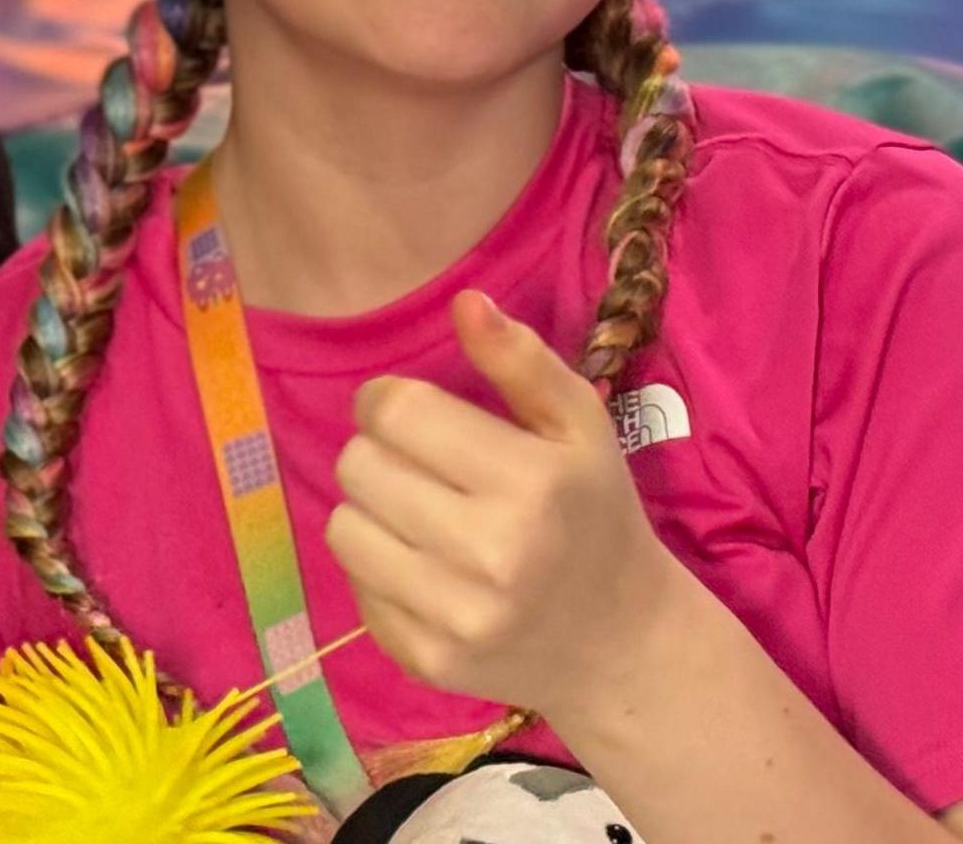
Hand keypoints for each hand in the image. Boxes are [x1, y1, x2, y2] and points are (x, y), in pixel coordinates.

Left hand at [323, 290, 691, 716]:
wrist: (620, 645)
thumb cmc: (595, 516)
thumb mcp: (580, 426)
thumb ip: (521, 359)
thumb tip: (465, 301)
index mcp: (531, 482)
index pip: (395, 412)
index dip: (388, 400)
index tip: (410, 412)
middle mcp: (491, 553)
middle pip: (357, 465)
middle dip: (379, 453)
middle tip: (422, 468)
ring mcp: (455, 616)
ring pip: (342, 526)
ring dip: (369, 510)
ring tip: (418, 514)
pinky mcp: (427, 661)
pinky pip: (354, 587)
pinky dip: (378, 569)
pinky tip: (426, 569)